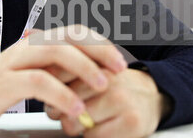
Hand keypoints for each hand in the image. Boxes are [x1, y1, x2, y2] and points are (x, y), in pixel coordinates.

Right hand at [0, 25, 126, 129]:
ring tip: (102, 85)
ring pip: (54, 52)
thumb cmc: (1, 87)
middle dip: (98, 50)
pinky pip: (38, 82)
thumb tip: (88, 71)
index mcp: (35, 43)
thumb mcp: (32, 72)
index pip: (72, 32)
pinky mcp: (5, 82)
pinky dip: (61, 94)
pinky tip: (75, 108)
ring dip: (83, 68)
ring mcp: (15, 62)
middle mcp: (26, 47)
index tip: (119, 60)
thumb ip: (55, 68)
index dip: (98, 42)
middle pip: (67, 37)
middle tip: (119, 68)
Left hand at [46, 68, 172, 137]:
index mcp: (96, 62)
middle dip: (58, 110)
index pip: (59, 74)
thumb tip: (38, 70)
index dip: (49, 87)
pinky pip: (94, 136)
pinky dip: (91, 137)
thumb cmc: (117, 85)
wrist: (153, 96)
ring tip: (78, 122)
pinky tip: (97, 129)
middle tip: (60, 113)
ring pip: (77, 120)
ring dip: (73, 125)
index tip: (49, 94)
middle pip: (65, 99)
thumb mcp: (93, 69)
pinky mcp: (131, 122)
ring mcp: (121, 100)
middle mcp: (109, 79)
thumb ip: (68, 70)